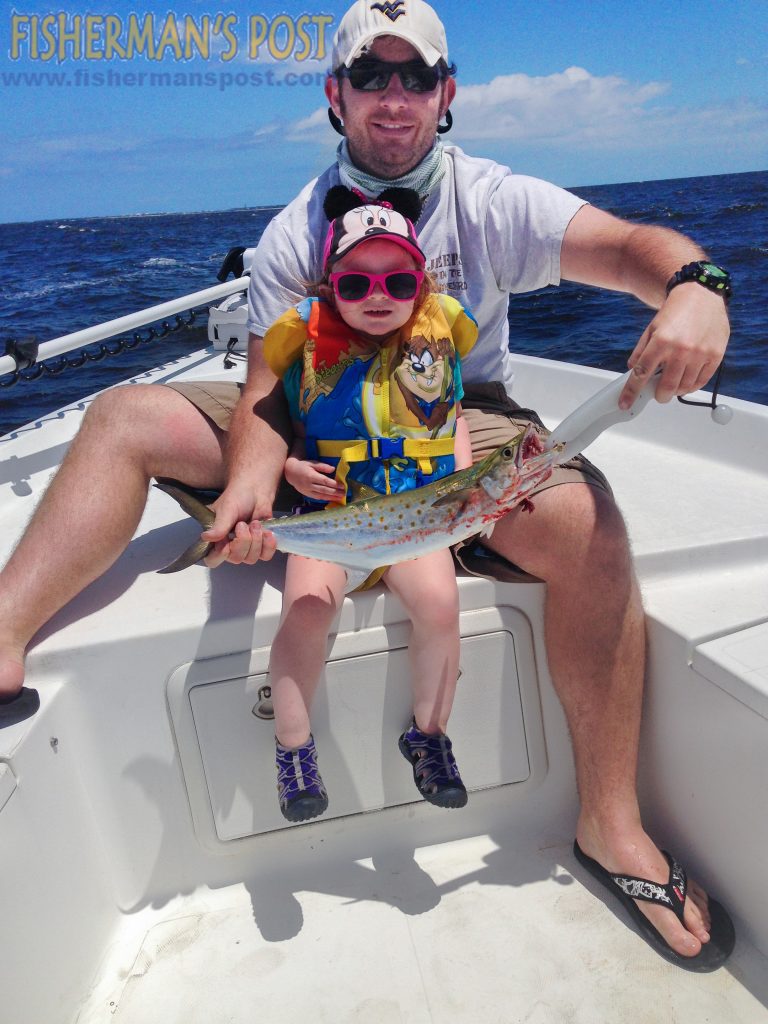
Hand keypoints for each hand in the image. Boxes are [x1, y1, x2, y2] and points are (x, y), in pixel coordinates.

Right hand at [200, 481, 276, 567]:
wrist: (257, 489)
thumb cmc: (237, 497)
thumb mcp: (226, 510)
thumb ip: (218, 526)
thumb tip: (205, 537)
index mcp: (216, 539)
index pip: (212, 559)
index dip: (219, 557)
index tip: (227, 546)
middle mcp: (230, 546)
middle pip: (236, 559)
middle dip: (243, 541)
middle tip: (243, 523)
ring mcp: (247, 548)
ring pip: (251, 558)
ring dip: (256, 540)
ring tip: (255, 523)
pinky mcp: (262, 546)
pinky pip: (265, 556)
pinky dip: (268, 545)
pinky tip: (268, 533)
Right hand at [285, 456, 345, 502]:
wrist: (290, 472)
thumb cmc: (303, 466)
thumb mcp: (312, 463)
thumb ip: (322, 466)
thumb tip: (333, 469)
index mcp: (311, 476)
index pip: (324, 481)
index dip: (334, 484)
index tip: (342, 486)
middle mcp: (309, 485)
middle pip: (324, 490)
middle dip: (335, 492)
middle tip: (344, 493)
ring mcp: (307, 491)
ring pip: (321, 495)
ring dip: (331, 497)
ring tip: (340, 498)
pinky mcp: (306, 494)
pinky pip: (317, 498)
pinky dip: (325, 499)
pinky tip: (332, 499)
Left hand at [619, 284, 728, 409]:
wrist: (701, 295)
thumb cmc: (675, 312)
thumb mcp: (651, 329)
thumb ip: (640, 352)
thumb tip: (633, 372)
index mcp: (661, 342)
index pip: (641, 374)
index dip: (631, 392)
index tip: (625, 403)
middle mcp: (681, 349)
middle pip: (666, 387)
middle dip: (659, 396)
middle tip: (658, 393)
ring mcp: (700, 354)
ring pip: (684, 387)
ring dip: (675, 391)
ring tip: (673, 384)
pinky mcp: (715, 355)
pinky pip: (701, 382)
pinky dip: (691, 386)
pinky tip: (686, 381)